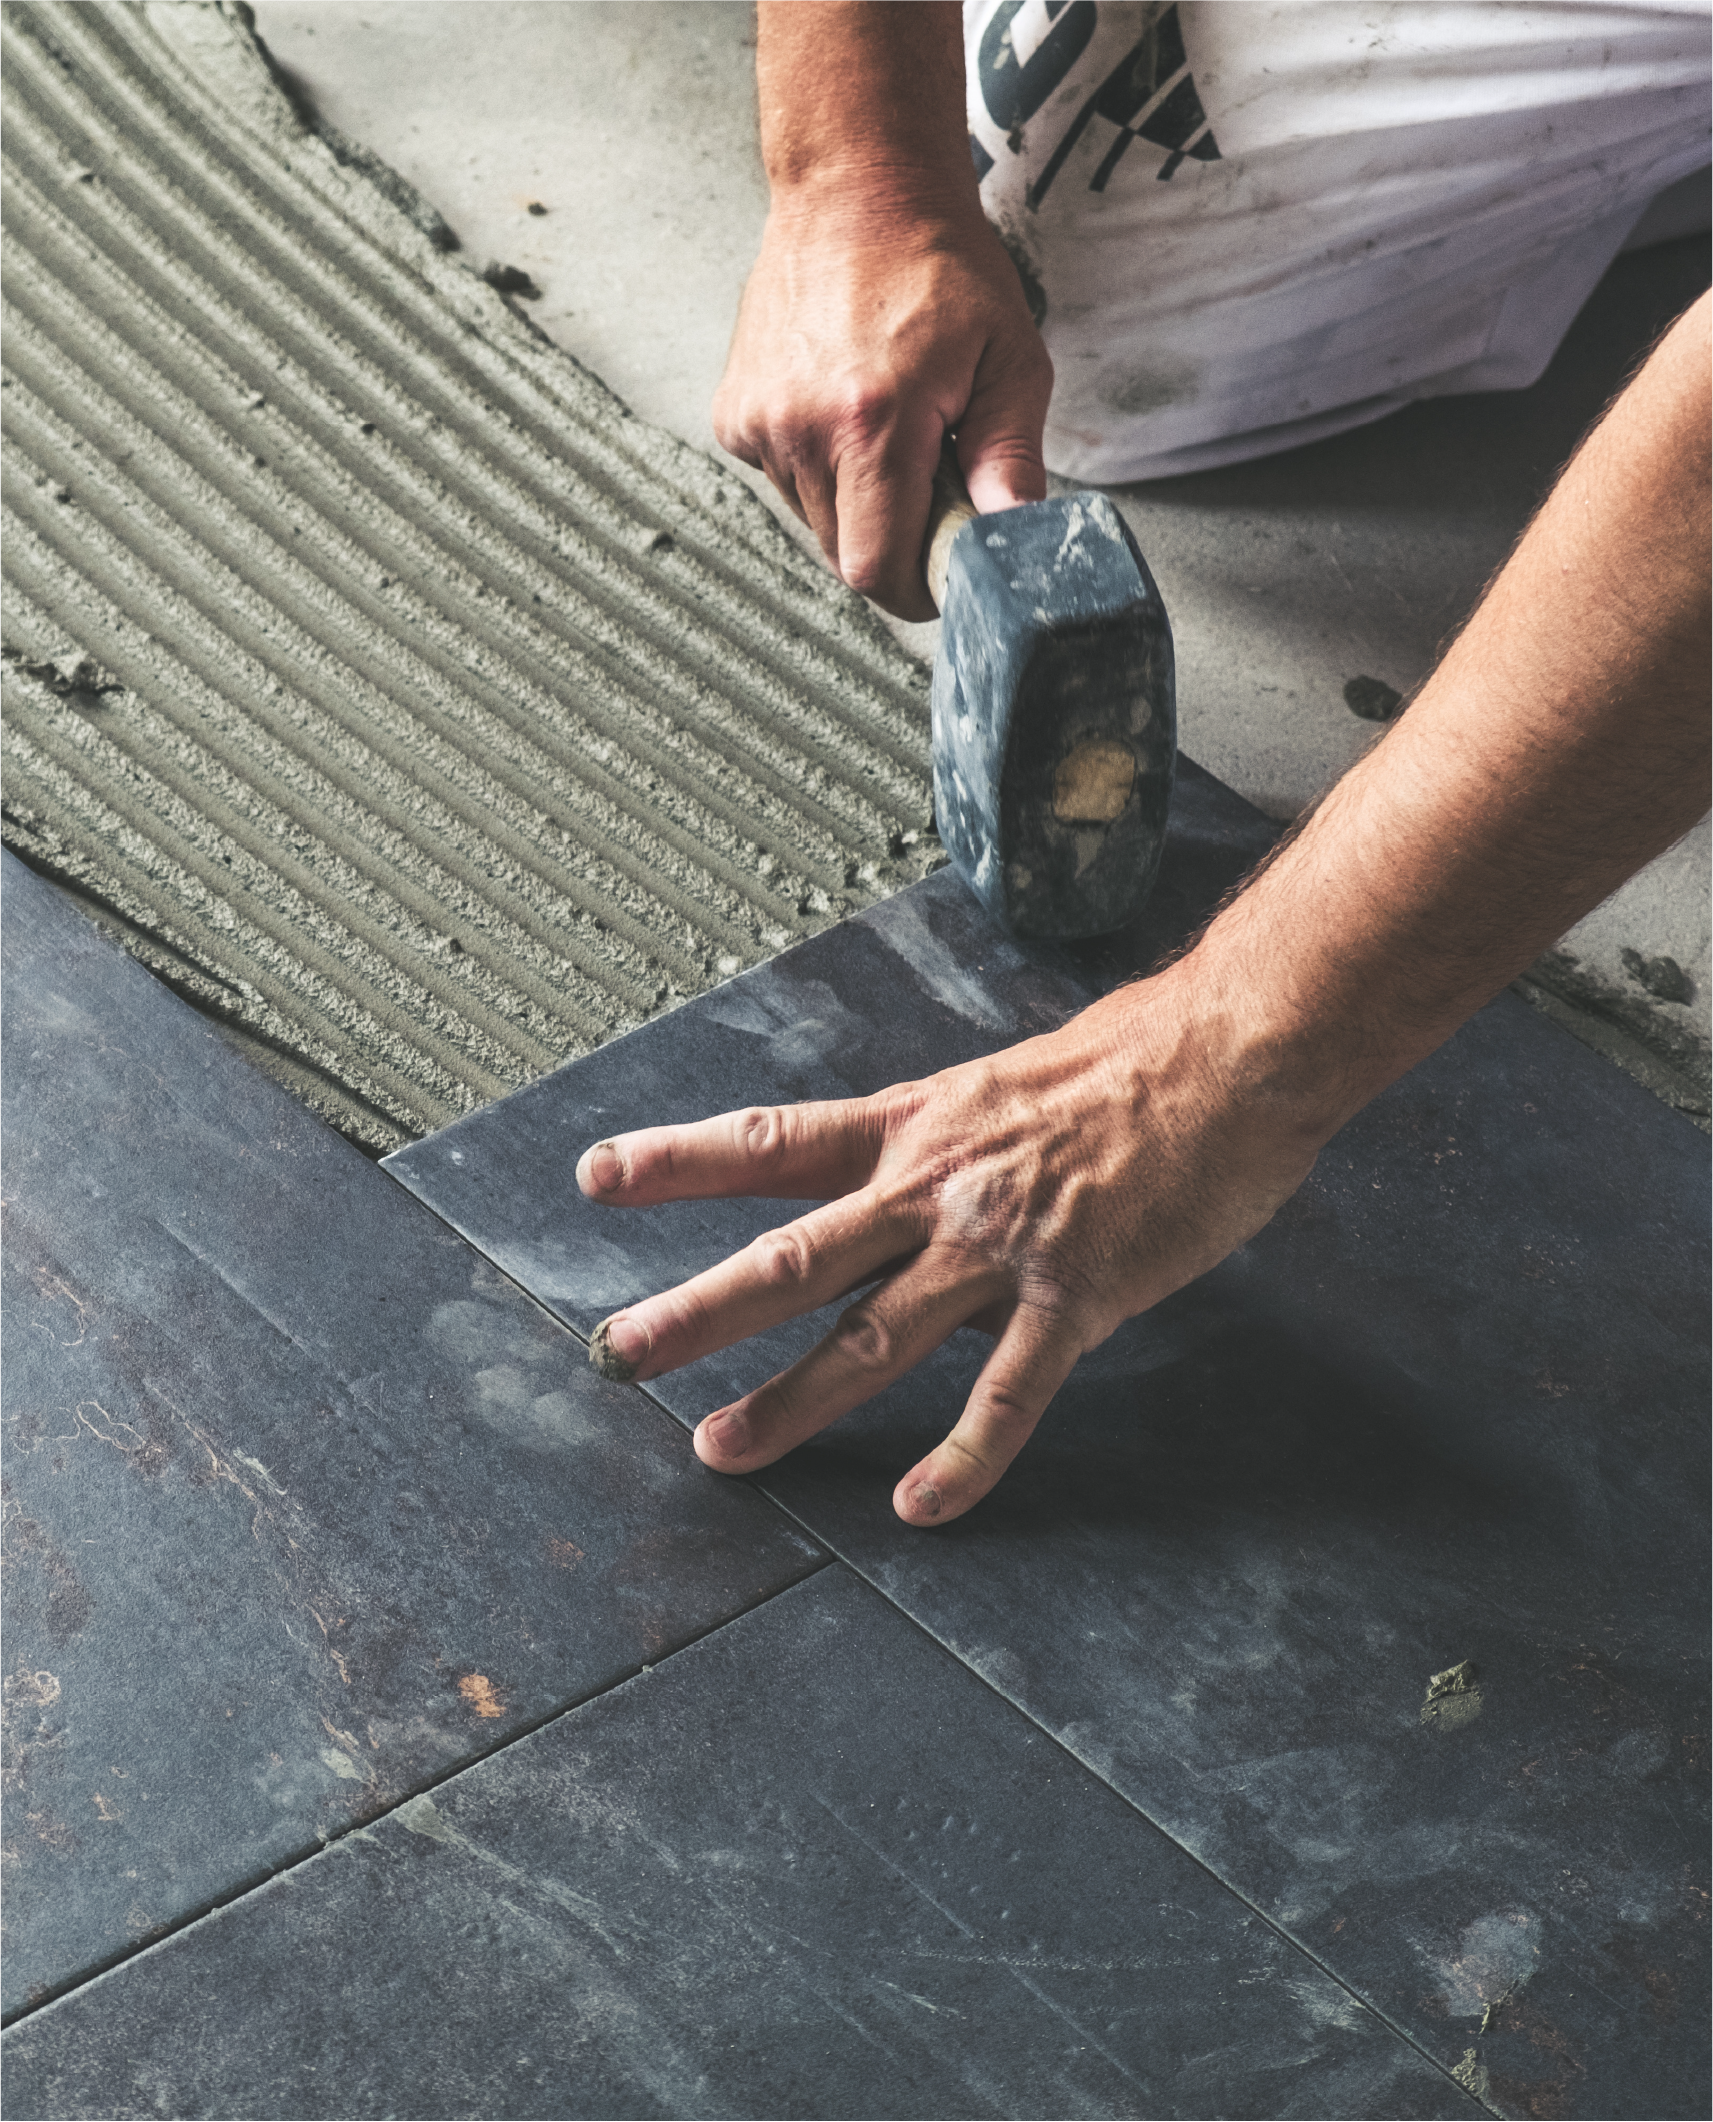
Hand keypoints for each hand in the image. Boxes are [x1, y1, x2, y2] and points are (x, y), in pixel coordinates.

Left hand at [578, 971, 1324, 1525]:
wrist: (1233, 1051)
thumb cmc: (1132, 1059)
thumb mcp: (1005, 1084)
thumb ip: (945, 1144)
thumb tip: (904, 1181)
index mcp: (916, 1126)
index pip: (775, 1143)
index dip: (681, 1159)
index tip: (599, 1176)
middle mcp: (937, 1186)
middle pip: (794, 1254)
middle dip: (699, 1308)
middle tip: (617, 1350)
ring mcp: (1001, 1246)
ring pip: (873, 1333)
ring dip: (790, 1398)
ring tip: (721, 1449)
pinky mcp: (1076, 1295)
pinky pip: (1009, 1393)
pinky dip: (963, 1456)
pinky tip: (919, 1505)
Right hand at [712, 188, 1053, 620]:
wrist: (856, 188)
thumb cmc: (938, 265)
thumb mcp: (1009, 358)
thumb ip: (1013, 459)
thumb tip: (1016, 539)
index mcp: (873, 422)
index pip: (878, 569)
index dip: (916, 588)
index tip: (945, 569)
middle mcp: (802, 428)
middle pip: (845, 558)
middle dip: (894, 544)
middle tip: (931, 482)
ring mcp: (760, 423)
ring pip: (815, 524)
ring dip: (857, 505)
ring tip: (887, 431)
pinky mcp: (735, 415)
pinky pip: (784, 483)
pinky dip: (819, 471)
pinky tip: (844, 411)